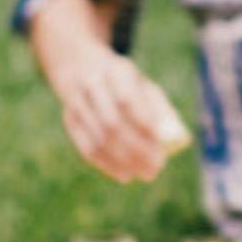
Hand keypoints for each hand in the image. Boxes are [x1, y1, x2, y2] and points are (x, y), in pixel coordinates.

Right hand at [49, 40, 185, 182]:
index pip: (128, 100)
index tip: (161, 146)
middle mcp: (92, 83)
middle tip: (156, 168)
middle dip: (136, 150)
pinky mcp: (69, 118)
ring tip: (144, 174)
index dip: (144, 125)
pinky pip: (86, 147)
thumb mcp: (143, 84)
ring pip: (99, 138)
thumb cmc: (124, 82)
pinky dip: (107, 165)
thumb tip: (172, 140)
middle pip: (112, 123)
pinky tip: (124, 175)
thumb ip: (158, 108)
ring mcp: (76, 101)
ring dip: (123, 162)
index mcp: (116, 70)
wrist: (80, 66)